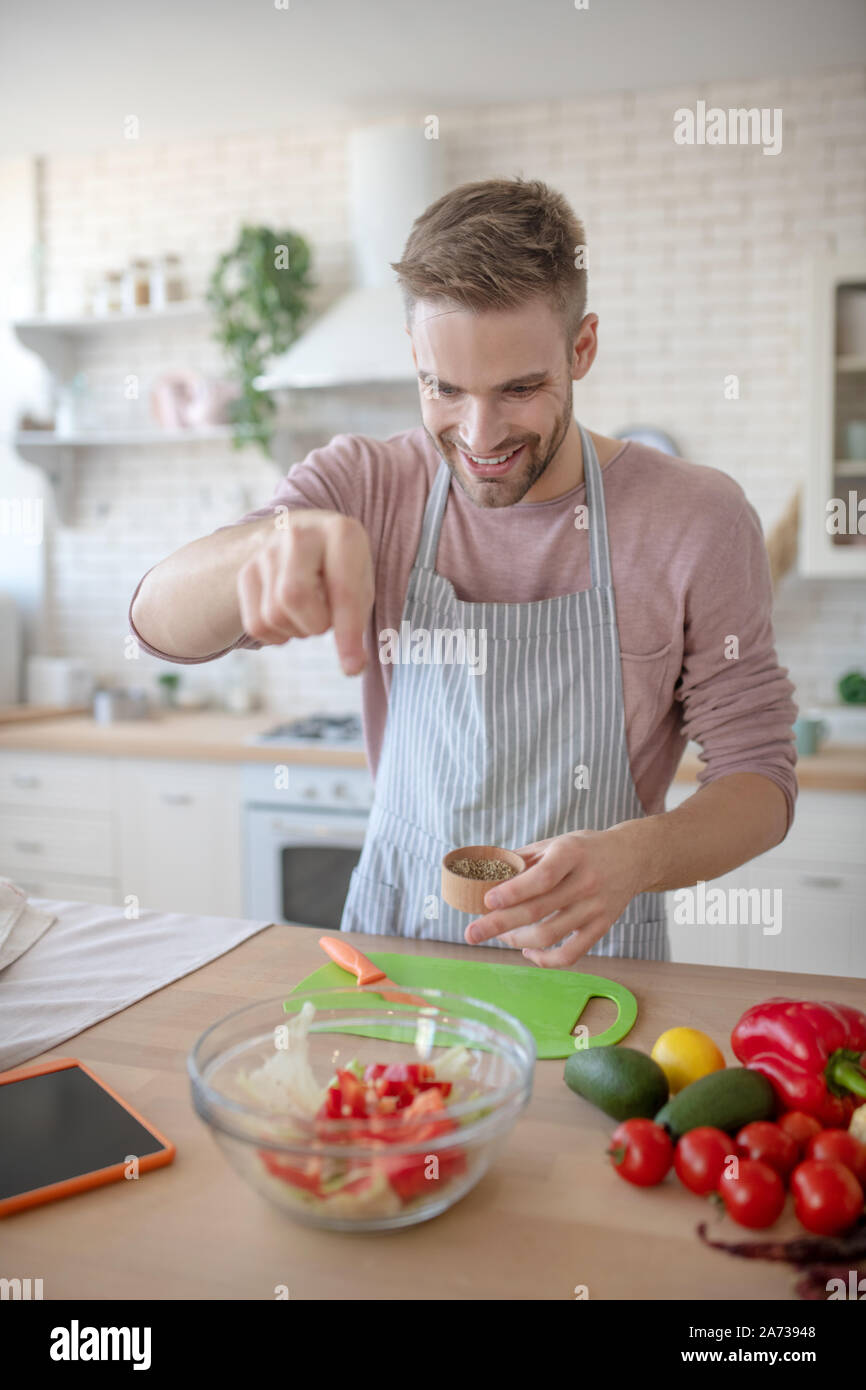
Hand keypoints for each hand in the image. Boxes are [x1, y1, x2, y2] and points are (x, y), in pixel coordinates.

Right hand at [237, 512, 374, 674]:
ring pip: (272, 614)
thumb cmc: (343, 569)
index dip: (347, 634)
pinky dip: (276, 636)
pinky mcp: (246, 571)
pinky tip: (290, 619)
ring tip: (310, 614)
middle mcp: (299, 534)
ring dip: (297, 630)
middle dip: (315, 624)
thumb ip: (358, 621)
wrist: (307, 539)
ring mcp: (267, 550)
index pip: (342, 590)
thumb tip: (352, 667)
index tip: (352, 668)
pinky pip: (255, 624)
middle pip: (293, 597)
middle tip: (326, 621)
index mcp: (340, 532)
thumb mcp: (361, 584)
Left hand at [463, 827, 644, 967]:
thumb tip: (484, 874)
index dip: (512, 892)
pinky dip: (544, 959)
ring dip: (516, 940)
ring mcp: (595, 908)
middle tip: (471, 933)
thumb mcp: (556, 843)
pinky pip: (570, 954)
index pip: (541, 877)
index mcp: (571, 854)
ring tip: (499, 936)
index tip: (486, 900)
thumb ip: (523, 859)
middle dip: (499, 924)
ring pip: (550, 935)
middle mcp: (586, 882)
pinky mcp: (601, 928)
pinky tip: (528, 951)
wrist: (633, 857)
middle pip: (538, 911)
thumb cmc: (585, 849)